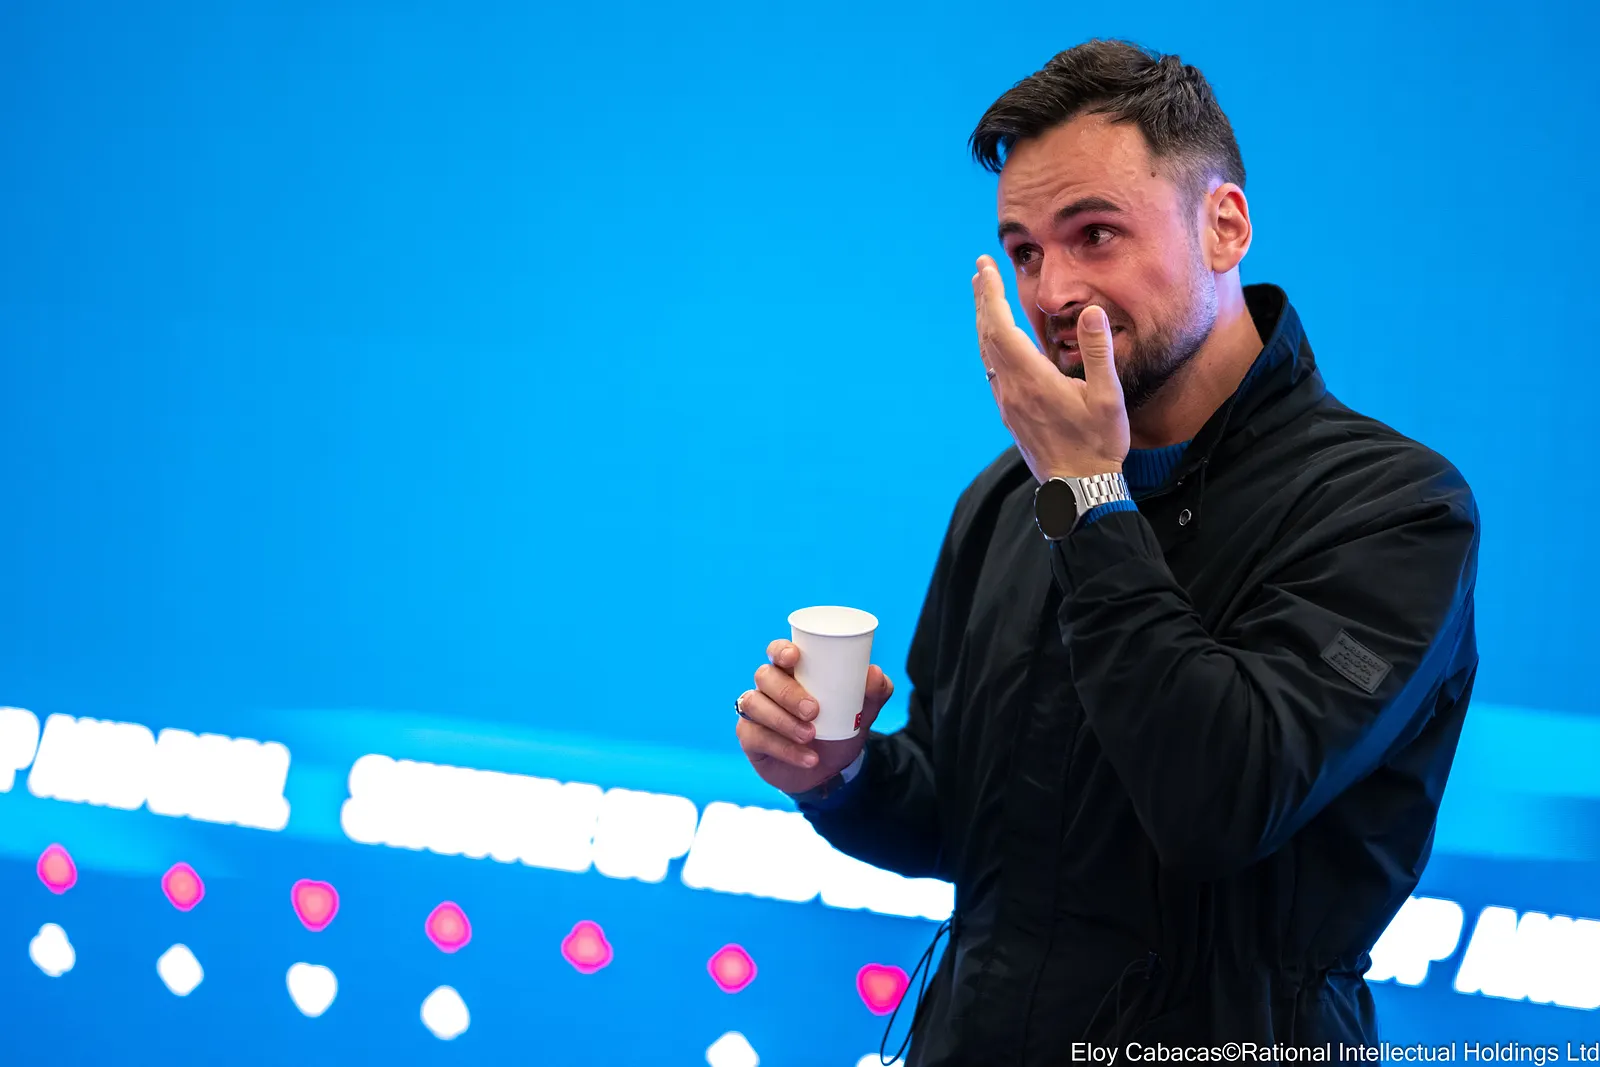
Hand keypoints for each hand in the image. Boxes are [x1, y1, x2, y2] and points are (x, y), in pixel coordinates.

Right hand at [735, 638, 894, 794]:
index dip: (780, 650)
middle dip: (787, 692)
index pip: (778, 650)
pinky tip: (808, 758)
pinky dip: (783, 749)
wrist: (831, 771)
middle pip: (765, 676)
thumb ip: (874, 692)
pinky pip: (755, 737)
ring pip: (754, 704)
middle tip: (813, 711)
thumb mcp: (862, 712)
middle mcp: (770, 687)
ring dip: (782, 721)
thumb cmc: (839, 729)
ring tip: (810, 736)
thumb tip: (874, 673)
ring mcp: (756, 711)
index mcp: (793, 671)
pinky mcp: (749, 737)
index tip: (793, 658)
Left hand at [972, 254, 1129, 481]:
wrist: (1078, 489)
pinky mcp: (1010, 414)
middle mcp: (1011, 389)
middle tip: (980, 271)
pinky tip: (997, 342)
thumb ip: (1099, 352)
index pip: (1001, 327)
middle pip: (987, 336)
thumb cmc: (1097, 444)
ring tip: (985, 298)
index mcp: (1032, 379)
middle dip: (983, 300)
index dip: (991, 295)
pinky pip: (993, 371)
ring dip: (984, 322)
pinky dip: (991, 346)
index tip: (984, 267)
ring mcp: (1007, 403)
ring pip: (986, 354)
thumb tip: (1089, 311)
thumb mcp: (1108, 397)